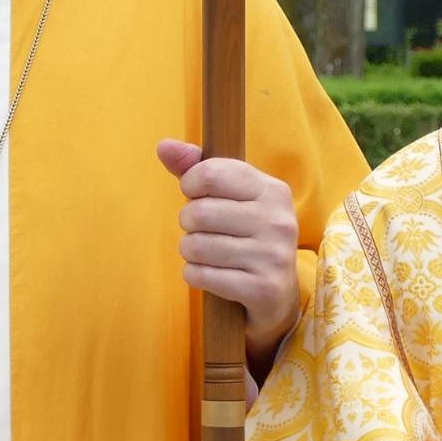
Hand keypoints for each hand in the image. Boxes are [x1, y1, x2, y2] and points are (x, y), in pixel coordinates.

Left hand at [157, 140, 302, 368]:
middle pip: (199, 213)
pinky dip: (195, 276)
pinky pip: (202, 276)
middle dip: (188, 224)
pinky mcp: (263, 289)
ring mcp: (273, 256)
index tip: (197, 196)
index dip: (191, 185)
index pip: (211, 173)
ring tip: (206, 254)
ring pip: (196, 247)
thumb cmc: (245, 236)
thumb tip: (163, 146)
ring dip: (189, 253)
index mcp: (272, 190)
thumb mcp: (229, 198)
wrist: (277, 295)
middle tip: (201, 232)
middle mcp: (278, 221)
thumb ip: (196, 169)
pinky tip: (210, 275)